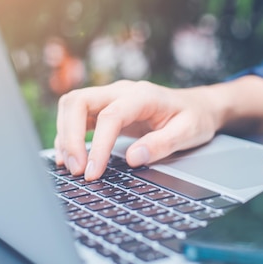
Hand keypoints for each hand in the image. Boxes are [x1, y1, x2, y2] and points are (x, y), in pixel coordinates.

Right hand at [54, 80, 219, 180]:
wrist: (197, 106)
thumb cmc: (194, 118)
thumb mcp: (188, 133)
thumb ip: (162, 144)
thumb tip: (134, 158)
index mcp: (143, 96)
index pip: (110, 116)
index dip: (97, 146)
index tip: (93, 172)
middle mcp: (121, 91)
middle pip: (78, 101)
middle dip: (70, 136)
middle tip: (76, 170)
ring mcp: (110, 97)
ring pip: (72, 105)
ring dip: (65, 136)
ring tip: (71, 167)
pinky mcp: (104, 108)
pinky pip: (76, 115)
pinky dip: (67, 135)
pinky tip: (68, 157)